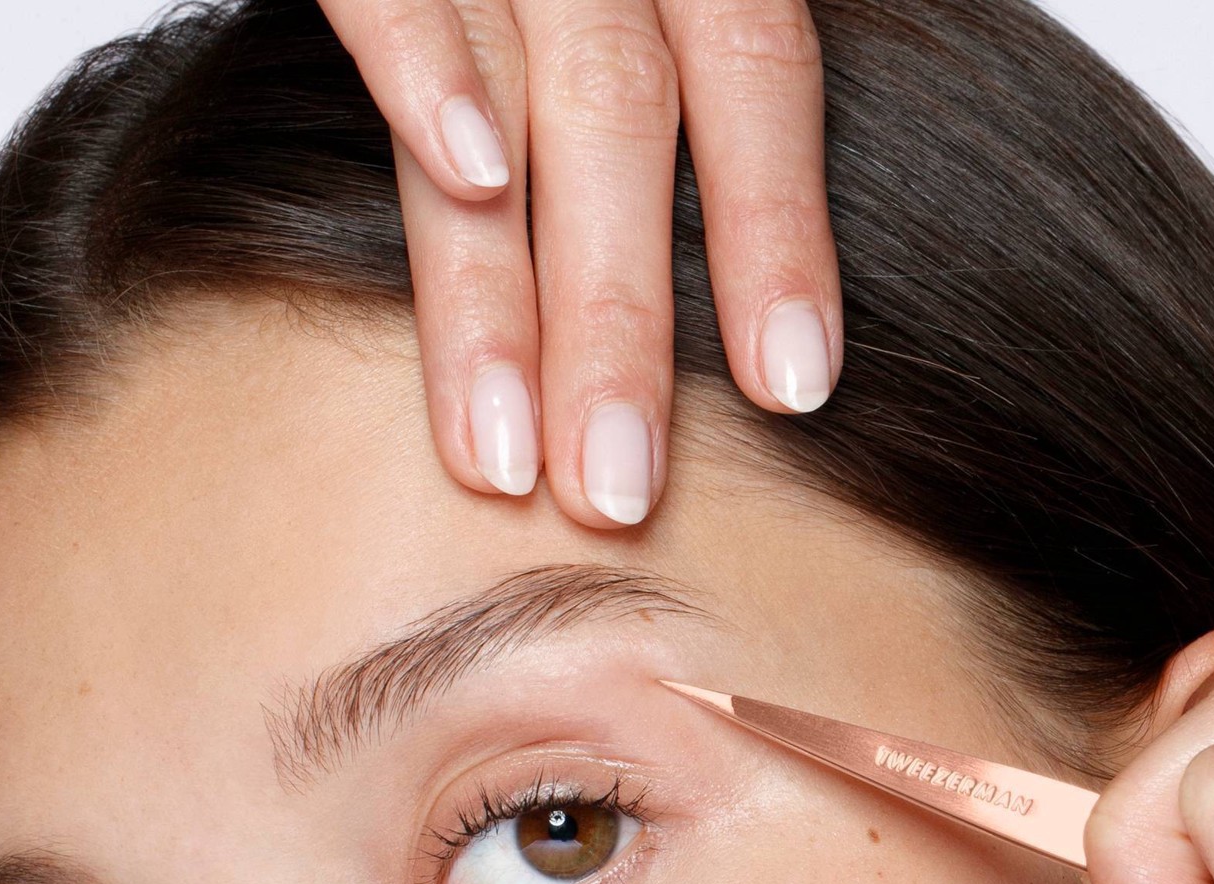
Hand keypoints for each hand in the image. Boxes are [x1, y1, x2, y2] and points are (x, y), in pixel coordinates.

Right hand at [319, 0, 839, 521]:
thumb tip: (758, 255)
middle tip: (617, 494)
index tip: (792, 391)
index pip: (761, 73)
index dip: (778, 231)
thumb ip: (692, 58)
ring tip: (502, 457)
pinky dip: (421, 68)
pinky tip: (463, 184)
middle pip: (630, 121)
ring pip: (514, 93)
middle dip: (621, 326)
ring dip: (502, 293)